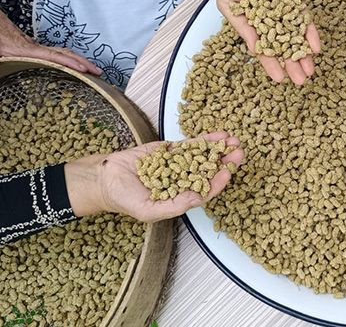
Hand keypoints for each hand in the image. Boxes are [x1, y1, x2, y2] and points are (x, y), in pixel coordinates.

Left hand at [0, 0, 100, 78]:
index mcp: (29, 49)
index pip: (55, 56)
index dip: (70, 63)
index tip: (85, 70)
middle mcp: (38, 48)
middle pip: (66, 54)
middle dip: (84, 63)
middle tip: (99, 73)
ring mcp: (38, 47)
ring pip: (64, 53)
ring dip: (79, 61)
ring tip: (93, 70)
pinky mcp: (35, 48)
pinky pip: (58, 54)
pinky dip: (70, 59)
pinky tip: (72, 66)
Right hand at [65, 131, 244, 222]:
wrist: (105, 177)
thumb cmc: (125, 199)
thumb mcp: (149, 209)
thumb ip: (174, 205)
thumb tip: (198, 198)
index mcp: (181, 199)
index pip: (205, 191)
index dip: (218, 182)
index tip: (228, 172)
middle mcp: (183, 182)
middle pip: (209, 172)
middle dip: (226, 162)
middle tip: (240, 153)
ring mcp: (179, 164)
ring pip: (204, 156)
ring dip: (220, 149)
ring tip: (235, 140)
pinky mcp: (171, 151)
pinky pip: (192, 145)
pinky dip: (206, 140)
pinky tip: (219, 135)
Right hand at [199, 0, 321, 84]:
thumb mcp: (230, 6)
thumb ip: (243, 27)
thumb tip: (256, 48)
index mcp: (255, 26)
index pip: (266, 50)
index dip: (272, 65)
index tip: (280, 80)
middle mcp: (272, 22)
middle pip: (285, 47)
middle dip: (293, 64)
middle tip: (301, 81)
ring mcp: (286, 11)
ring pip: (297, 37)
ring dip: (304, 54)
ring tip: (310, 70)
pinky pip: (305, 18)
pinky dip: (310, 33)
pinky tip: (315, 48)